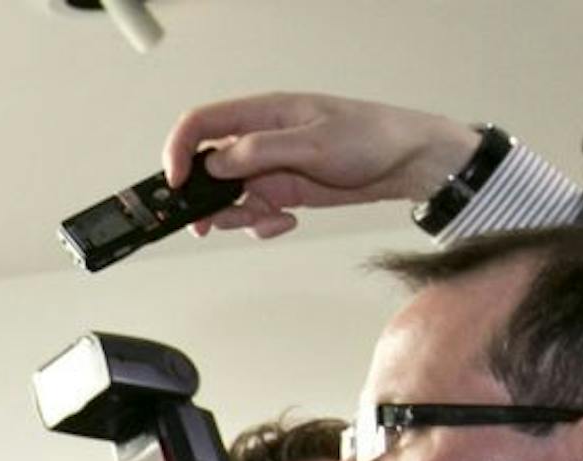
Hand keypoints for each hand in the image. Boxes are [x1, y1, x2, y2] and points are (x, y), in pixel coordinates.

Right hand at [162, 93, 483, 240]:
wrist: (407, 162)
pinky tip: (286, 222)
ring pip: (228, 198)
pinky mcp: (282, 192)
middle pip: (207, 168)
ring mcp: (269, 168)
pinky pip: (253, 214)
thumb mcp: (314, 142)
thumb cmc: (372, 137)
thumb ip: (260, 151)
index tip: (175, 184)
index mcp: (264, 113)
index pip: (202, 124)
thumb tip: (217, 161)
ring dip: (236, 217)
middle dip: (203, 198)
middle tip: (206, 224)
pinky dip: (261, 226)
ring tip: (267, 220)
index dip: (179, 151)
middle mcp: (260, 140)